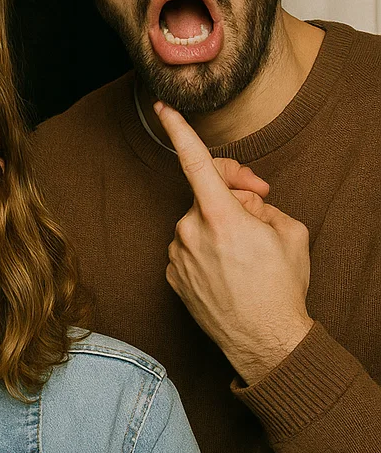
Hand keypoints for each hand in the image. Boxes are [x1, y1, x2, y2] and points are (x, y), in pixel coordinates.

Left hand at [156, 102, 313, 384]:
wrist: (266, 343)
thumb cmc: (282, 288)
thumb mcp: (290, 233)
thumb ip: (260, 204)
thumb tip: (241, 201)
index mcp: (220, 216)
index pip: (194, 162)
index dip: (178, 130)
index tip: (162, 108)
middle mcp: (190, 231)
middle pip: (205, 195)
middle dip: (231, 195)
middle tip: (259, 208)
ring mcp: (176, 255)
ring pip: (197, 223)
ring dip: (219, 227)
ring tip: (246, 256)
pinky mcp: (171, 276)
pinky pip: (187, 248)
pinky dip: (205, 250)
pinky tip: (227, 272)